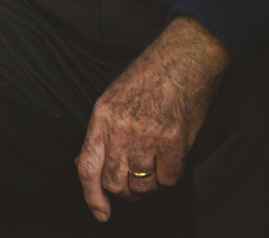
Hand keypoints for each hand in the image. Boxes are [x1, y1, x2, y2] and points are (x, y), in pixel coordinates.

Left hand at [75, 16, 229, 221]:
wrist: (184, 56)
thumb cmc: (150, 75)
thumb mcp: (113, 98)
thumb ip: (99, 132)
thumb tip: (84, 163)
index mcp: (102, 116)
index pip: (88, 167)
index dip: (91, 197)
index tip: (100, 212)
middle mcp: (121, 127)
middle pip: (115, 181)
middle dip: (125, 190)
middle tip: (136, 183)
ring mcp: (148, 134)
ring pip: (143, 184)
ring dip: (150, 184)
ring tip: (156, 165)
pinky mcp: (174, 139)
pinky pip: (169, 178)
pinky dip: (170, 175)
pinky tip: (172, 159)